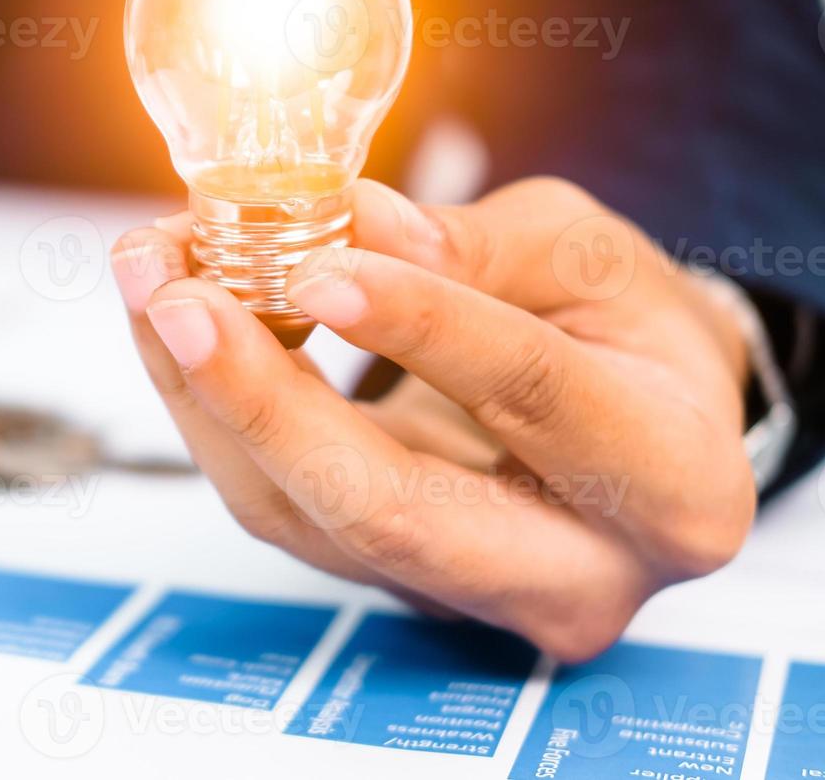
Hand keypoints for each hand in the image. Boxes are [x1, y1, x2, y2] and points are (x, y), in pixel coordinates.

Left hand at [111, 177, 756, 660]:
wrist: (636, 424)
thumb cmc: (628, 332)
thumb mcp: (591, 256)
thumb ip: (480, 247)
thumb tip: (353, 225)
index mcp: (672, 484)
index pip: (531, 396)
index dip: (419, 324)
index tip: (317, 260)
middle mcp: (574, 577)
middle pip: (385, 507)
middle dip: (263, 397)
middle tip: (179, 296)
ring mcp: (466, 598)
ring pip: (302, 515)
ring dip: (208, 393)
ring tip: (152, 280)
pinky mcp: (386, 581)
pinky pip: (278, 503)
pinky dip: (217, 408)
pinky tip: (177, 324)